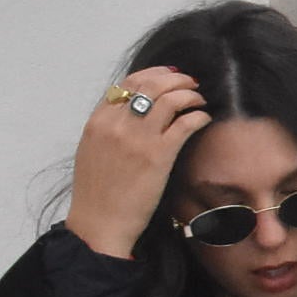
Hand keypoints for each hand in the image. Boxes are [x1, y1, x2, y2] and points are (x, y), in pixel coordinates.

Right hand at [64, 68, 211, 259]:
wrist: (99, 222)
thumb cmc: (98, 191)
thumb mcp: (93, 150)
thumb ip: (109, 126)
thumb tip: (131, 109)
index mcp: (98, 122)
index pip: (128, 83)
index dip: (154, 74)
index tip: (171, 75)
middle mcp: (116, 125)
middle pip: (151, 85)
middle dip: (177, 80)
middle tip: (192, 84)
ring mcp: (137, 139)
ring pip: (171, 98)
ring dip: (191, 94)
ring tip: (200, 101)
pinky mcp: (158, 155)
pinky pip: (186, 123)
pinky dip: (199, 115)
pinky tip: (204, 119)